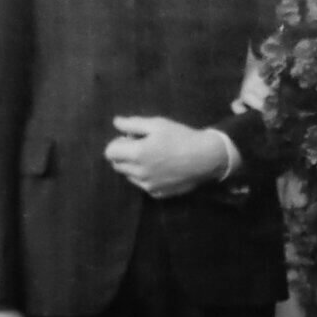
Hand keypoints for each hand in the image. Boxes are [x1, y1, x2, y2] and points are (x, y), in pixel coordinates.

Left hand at [104, 116, 227, 197]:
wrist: (206, 158)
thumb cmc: (181, 137)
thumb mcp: (157, 124)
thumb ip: (132, 124)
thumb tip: (115, 123)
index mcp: (137, 153)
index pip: (110, 152)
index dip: (117, 143)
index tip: (130, 138)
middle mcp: (139, 173)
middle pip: (117, 165)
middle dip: (124, 155)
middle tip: (142, 146)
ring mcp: (148, 185)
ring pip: (129, 176)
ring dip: (134, 166)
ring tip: (154, 157)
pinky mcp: (157, 193)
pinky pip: (143, 185)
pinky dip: (146, 177)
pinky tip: (162, 168)